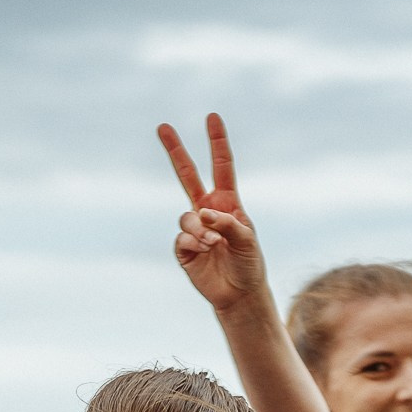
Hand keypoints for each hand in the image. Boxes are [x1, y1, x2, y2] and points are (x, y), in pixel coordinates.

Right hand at [159, 114, 268, 311]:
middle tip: (162, 126)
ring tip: (212, 244)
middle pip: (187, 174)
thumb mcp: (247, 240)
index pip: (221, 166)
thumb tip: (202, 213)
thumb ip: (227, 223)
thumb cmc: (248, 263)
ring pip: (186, 217)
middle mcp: (207, 210)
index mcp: (227, 202)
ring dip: (198, 229)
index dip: (217, 142)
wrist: (238, 293)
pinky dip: (193, 245)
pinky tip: (204, 253)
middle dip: (175, 150)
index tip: (212, 117)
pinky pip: (182, 238)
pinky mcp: (183, 247)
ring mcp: (193, 228)